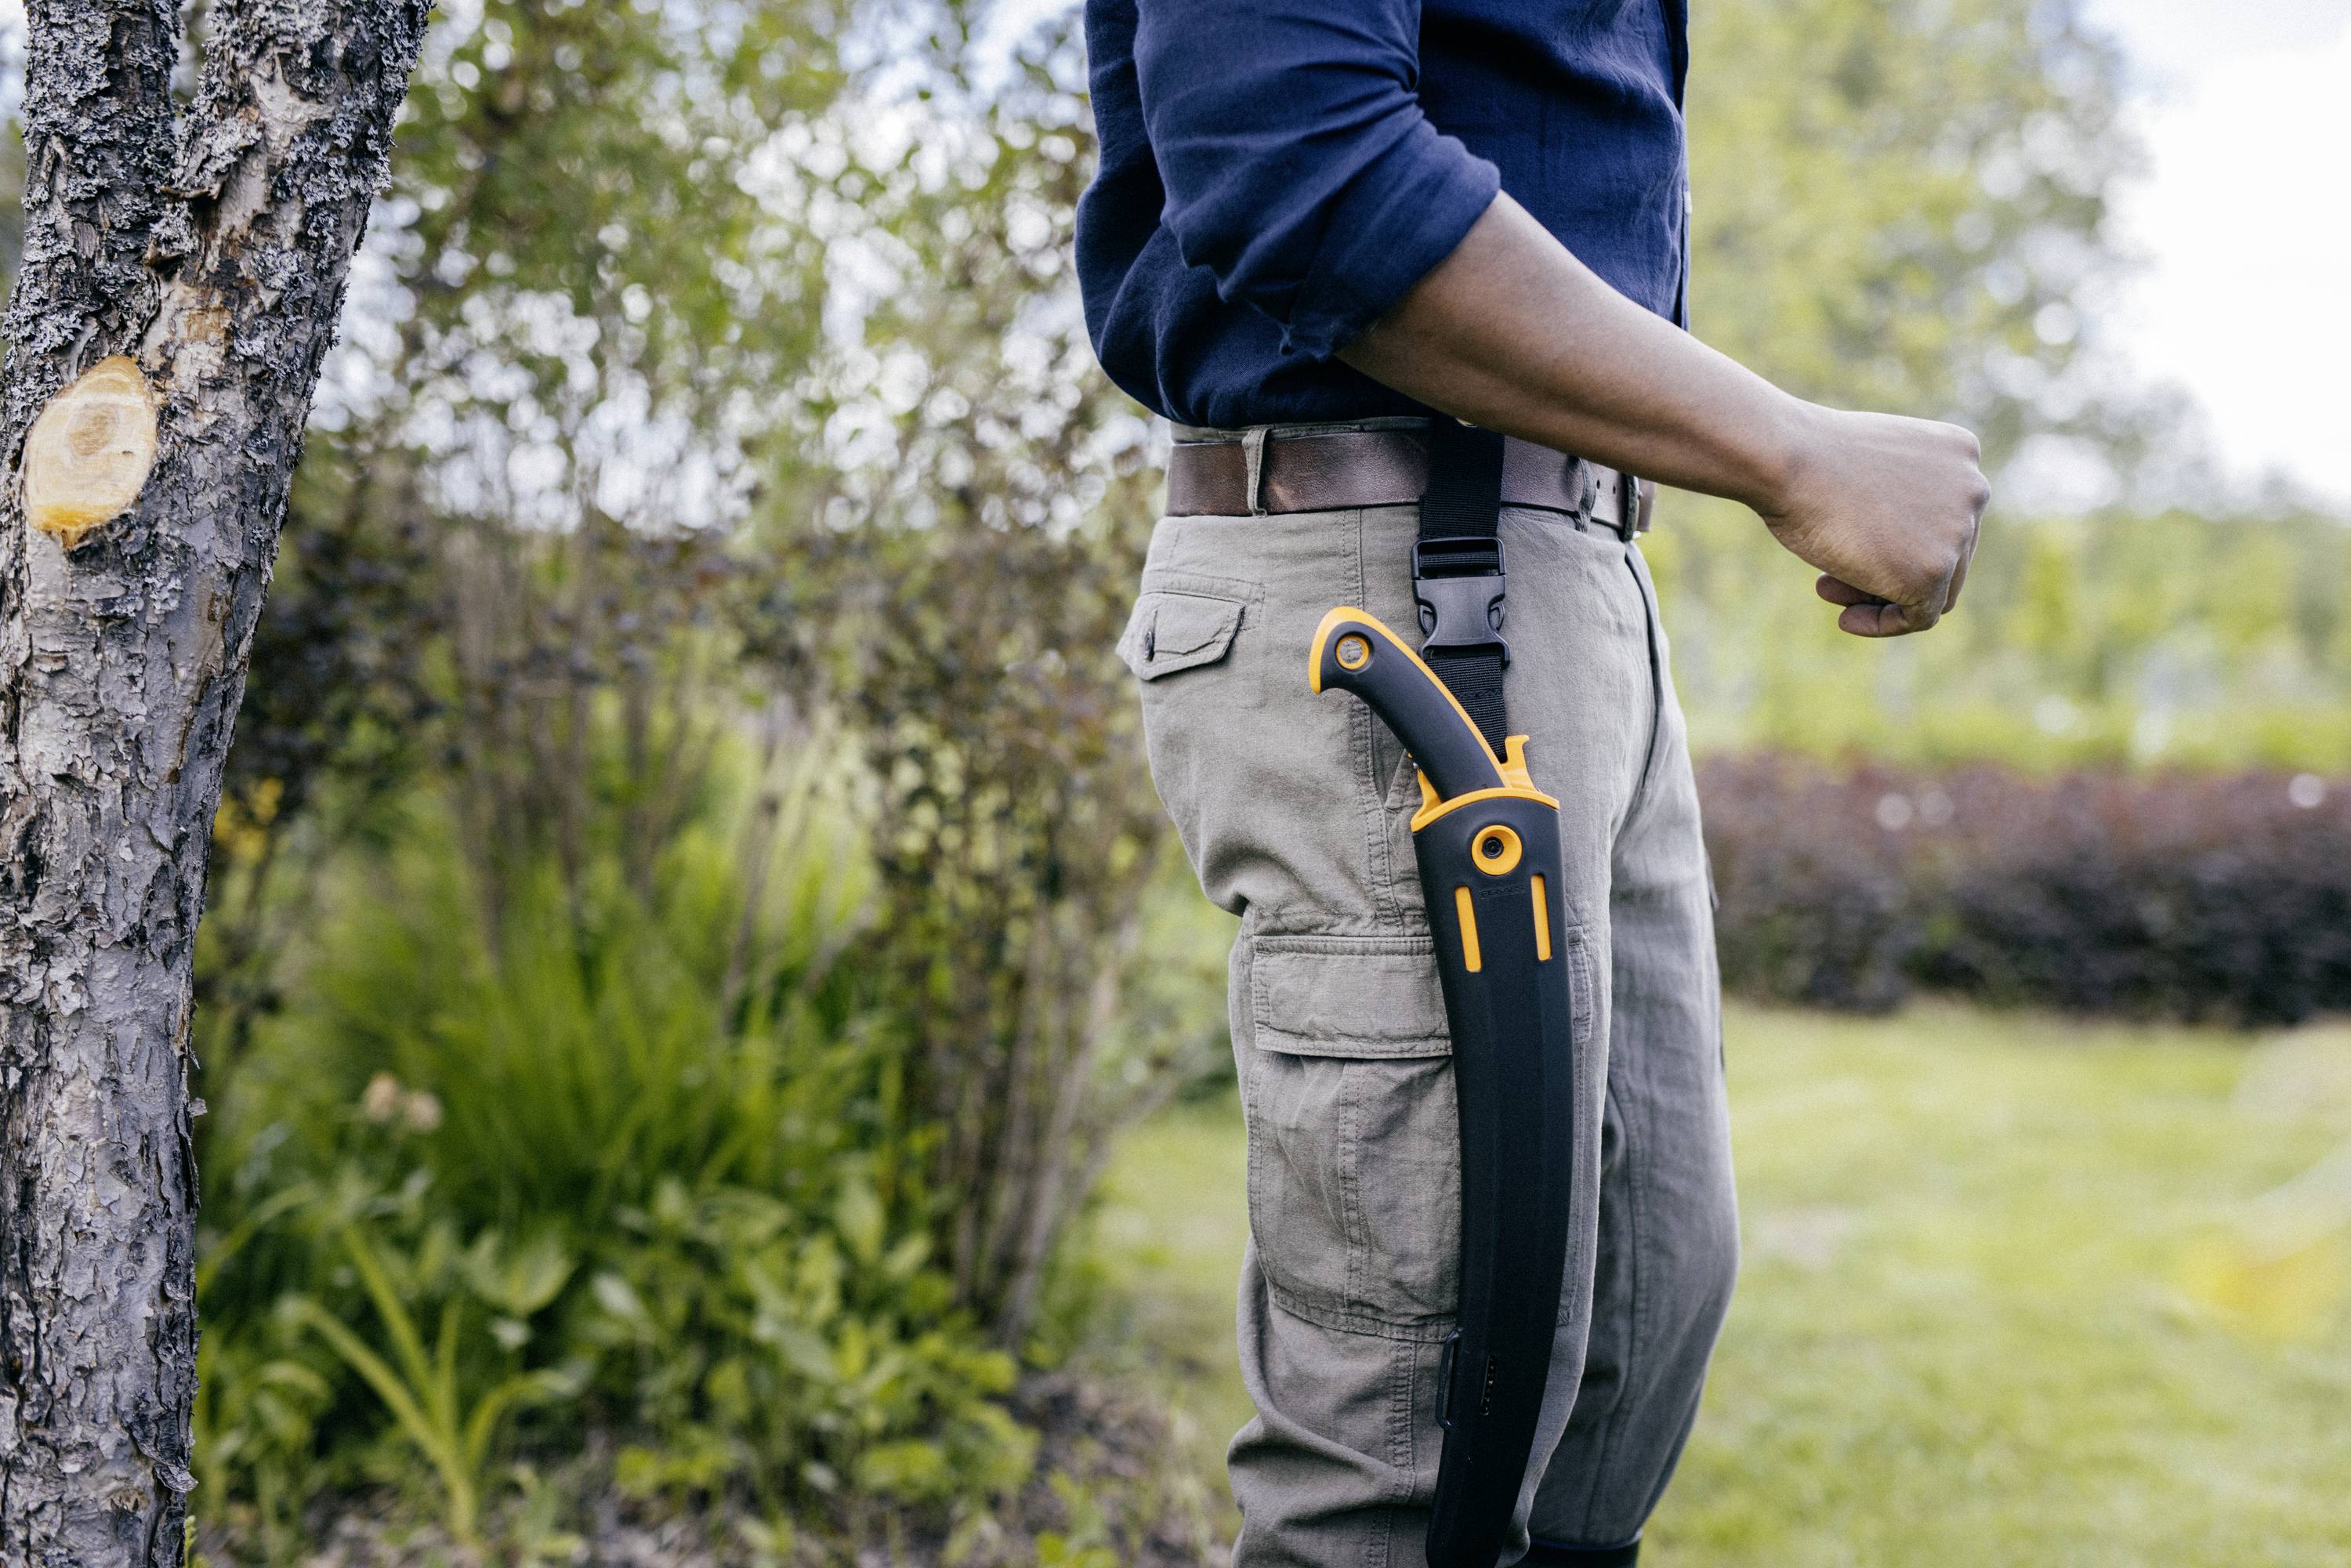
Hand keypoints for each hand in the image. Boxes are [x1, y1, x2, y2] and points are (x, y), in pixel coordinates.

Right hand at [1756, 406, 1990, 636]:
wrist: (1785, 458)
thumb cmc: (1806, 459)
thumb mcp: (1870, 468)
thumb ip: (1899, 497)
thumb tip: (1900, 546)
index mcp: (1961, 453)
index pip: (1946, 518)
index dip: (1899, 542)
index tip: (1850, 546)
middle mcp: (1974, 488)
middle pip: (1948, 556)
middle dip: (1890, 572)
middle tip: (1831, 580)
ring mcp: (1959, 531)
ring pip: (1937, 589)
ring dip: (1883, 598)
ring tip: (1828, 592)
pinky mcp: (1934, 571)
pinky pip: (1920, 617)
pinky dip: (1884, 623)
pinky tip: (1845, 620)